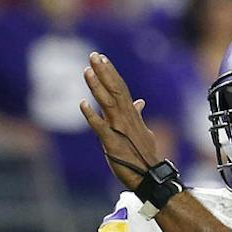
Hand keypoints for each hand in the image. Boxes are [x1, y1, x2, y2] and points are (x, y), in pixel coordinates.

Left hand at [79, 53, 169, 195]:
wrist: (149, 175)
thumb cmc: (144, 155)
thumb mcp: (143, 131)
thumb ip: (137, 115)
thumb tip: (140, 102)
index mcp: (131, 114)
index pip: (120, 88)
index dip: (111, 72)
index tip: (102, 58)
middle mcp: (125, 118)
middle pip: (114, 89)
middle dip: (104, 71)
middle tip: (93, 55)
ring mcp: (119, 129)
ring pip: (107, 102)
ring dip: (97, 86)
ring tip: (87, 70)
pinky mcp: (112, 143)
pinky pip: (100, 127)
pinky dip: (91, 115)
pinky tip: (82, 103)